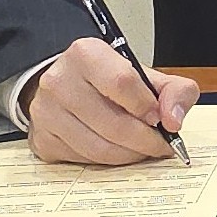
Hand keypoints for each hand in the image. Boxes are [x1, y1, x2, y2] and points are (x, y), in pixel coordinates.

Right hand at [25, 38, 202, 163]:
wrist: (69, 86)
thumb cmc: (108, 80)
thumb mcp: (146, 74)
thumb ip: (175, 90)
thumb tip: (173, 120)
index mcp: (86, 54)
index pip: (122, 83)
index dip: (148, 107)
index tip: (161, 119)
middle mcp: (59, 81)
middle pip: (113, 123)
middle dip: (145, 140)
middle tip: (160, 145)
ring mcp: (46, 113)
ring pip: (98, 148)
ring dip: (129, 155)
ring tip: (142, 149)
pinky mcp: (42, 139)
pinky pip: (83, 160)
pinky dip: (108, 162)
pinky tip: (118, 151)